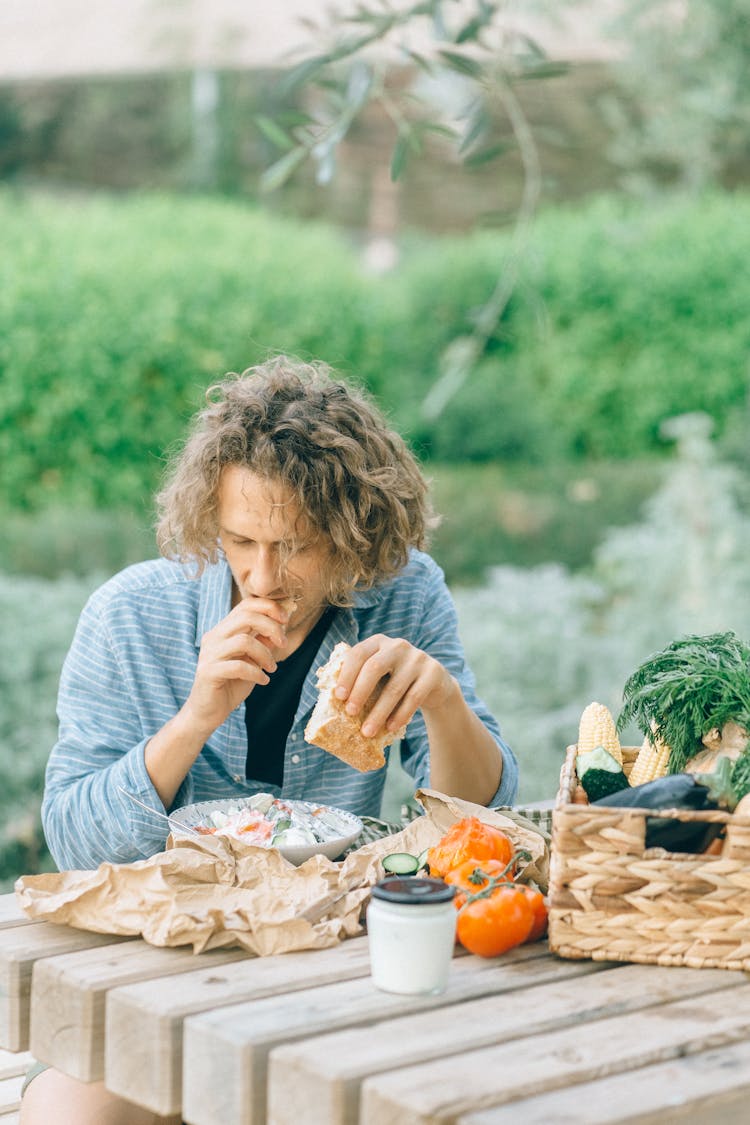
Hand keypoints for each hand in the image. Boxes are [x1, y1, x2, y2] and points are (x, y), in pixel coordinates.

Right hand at [183, 598, 289, 736]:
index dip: (269, 607)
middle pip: (246, 617)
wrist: (208, 712)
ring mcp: (209, 654)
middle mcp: (214, 637)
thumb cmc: (231, 684)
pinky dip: (256, 673)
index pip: (246, 605)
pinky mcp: (208, 672)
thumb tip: (281, 625)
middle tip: (284, 644)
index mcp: (223, 630)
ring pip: (243, 641)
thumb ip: (263, 642)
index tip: (286, 620)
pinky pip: (238, 666)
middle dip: (271, 628)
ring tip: (272, 668)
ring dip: (265, 654)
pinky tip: (263, 681)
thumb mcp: (253, 660)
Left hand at [333, 634, 456, 738]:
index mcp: (378, 642)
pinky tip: (390, 728)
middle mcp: (398, 646)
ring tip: (368, 732)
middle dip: (360, 692)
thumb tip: (332, 701)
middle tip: (351, 713)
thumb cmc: (395, 679)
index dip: (347, 675)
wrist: (434, 683)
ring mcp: (417, 658)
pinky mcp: (432, 673)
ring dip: (378, 713)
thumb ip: (361, 678)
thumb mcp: (380, 673)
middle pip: (374, 668)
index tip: (339, 697)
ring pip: (394, 688)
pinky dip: (400, 715)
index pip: (358, 654)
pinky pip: (414, 697)